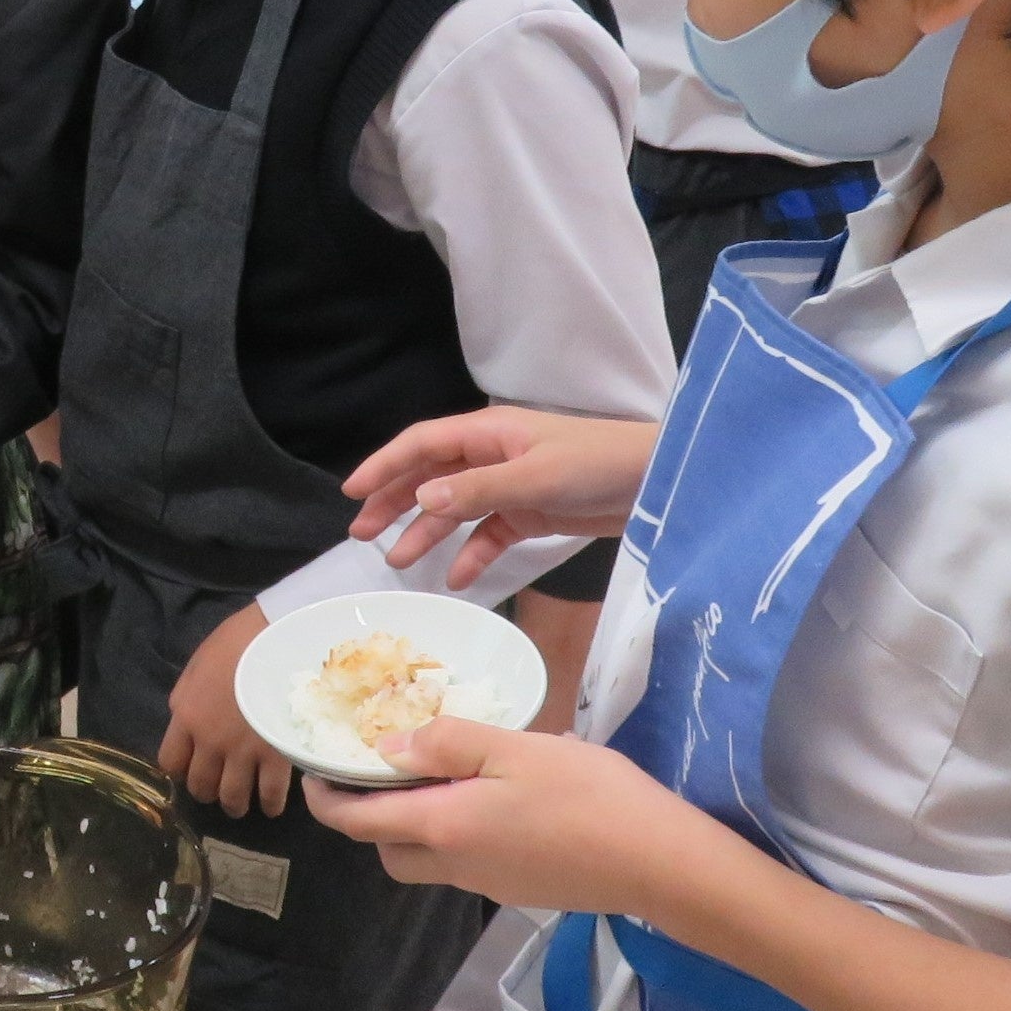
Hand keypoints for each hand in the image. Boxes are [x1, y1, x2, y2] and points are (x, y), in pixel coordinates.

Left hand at [156, 601, 293, 816]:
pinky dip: (269, 805)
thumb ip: (188, 699)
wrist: (278, 639)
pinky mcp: (276, 756)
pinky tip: (270, 806)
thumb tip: (185, 719)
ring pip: (232, 797)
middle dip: (207, 791)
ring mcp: (243, 752)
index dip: (179, 772)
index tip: (189, 771)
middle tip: (217, 788)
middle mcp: (209, 742)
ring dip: (234, 805)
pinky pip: (269, 794)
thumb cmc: (237, 644)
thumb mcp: (197, 668)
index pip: (170, 762)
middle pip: (200, 784)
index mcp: (186, 717)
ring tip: (241, 805)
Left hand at [300, 719, 736, 917]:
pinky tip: (492, 798)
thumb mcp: (513, 749)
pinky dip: (456, 835)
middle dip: (370, 817)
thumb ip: (445, 745)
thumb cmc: (588, 795)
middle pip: (388, 851)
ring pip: (427, 862)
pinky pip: (466, 864)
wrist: (659, 862)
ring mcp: (489, 884)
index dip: (325, 799)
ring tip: (440, 776)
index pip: (357, 823)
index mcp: (442, 827)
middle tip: (383, 769)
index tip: (316, 769)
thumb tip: (384, 750)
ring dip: (415, 826)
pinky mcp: (520, 889)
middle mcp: (455, 866)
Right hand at [343, 408, 656, 588]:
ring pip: (456, 508)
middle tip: (362, 533)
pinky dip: (472, 553)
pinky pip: (490, 533)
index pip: (422, 444)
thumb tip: (421, 497)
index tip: (352, 492)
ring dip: (427, 532)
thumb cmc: (599, 464)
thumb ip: (478, 489)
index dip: (385, 465)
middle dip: (395, 501)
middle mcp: (494, 455)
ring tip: (398, 561)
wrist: (658, 481)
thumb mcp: (535, 477)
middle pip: (431, 476)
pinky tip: (457, 577)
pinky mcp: (532, 512)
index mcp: (490, 433)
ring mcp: (512, 485)